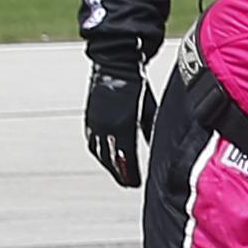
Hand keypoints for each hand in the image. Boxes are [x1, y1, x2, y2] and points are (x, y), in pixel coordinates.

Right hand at [84, 50, 151, 187]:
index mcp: (122, 124)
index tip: (136, 183)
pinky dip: (99, 153)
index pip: (125, 157)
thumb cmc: (135, 85)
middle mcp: (105, 126)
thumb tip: (157, 147)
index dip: (130, 173)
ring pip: (99, 152)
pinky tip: (106, 158)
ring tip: (119, 175)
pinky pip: (92, 142)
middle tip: (129, 184)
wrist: (114, 63)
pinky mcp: (89, 118)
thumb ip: (150, 129)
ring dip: (109, 165)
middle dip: (120, 173)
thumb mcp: (147, 109)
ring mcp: (94, 123)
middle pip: (110, 159)